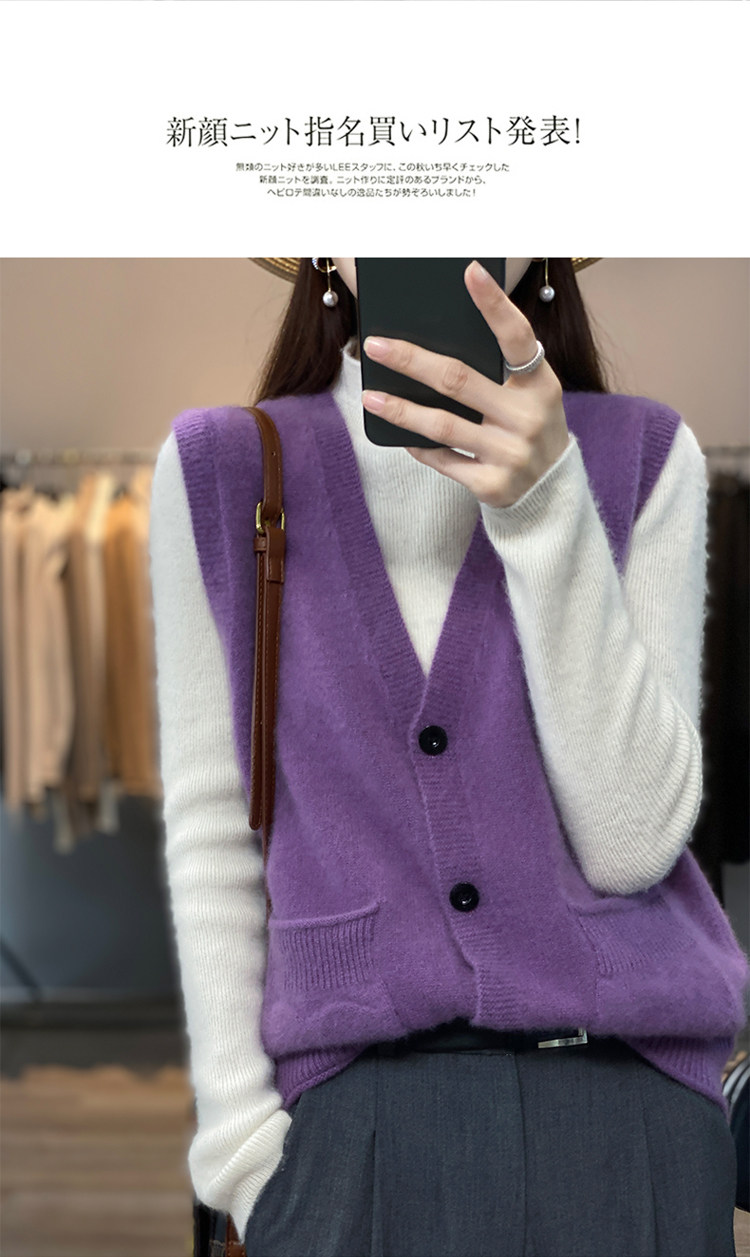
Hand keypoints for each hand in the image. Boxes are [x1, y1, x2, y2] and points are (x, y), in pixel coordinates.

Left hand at [361, 260, 569, 509]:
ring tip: (370, 397)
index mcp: (540, 384)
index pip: (516, 336)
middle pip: (458, 380)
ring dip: (400, 409)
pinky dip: (418, 446)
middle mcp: (528, 417)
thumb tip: (430, 342)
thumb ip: (496, 371)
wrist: (550, 491)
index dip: (494, 304)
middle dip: (411, 360)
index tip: (470, 271)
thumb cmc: (526, 426)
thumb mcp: (528, 395)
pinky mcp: (493, 485)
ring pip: (442, 424)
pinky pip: (443, 460)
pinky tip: (397, 433)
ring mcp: (511, 453)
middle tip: (375, 345)